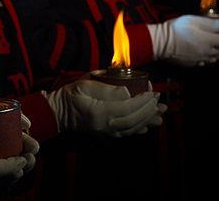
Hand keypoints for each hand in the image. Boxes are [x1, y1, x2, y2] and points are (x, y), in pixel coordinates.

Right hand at [46, 79, 165, 137]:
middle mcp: (105, 125)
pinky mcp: (105, 133)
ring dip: (148, 119)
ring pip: (133, 128)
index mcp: (100, 112)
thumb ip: (106, 89)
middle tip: (159, 99)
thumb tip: (126, 92)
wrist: (57, 113)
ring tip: (161, 113)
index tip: (152, 92)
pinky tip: (147, 125)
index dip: (143, 100)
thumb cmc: (69, 96)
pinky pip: (126, 133)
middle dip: (149, 109)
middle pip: (134, 119)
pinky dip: (139, 129)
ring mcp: (106, 131)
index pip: (128, 107)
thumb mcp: (84, 85)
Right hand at [149, 15, 218, 65]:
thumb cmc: (174, 29)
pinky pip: (208, 63)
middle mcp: (207, 52)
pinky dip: (213, 59)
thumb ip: (212, 23)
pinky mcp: (193, 63)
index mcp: (208, 41)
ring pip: (218, 59)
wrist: (159, 42)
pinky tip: (210, 54)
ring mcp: (200, 59)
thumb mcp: (193, 20)